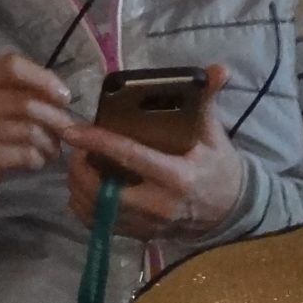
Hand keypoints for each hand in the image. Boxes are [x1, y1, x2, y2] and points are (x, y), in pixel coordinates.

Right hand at [0, 53, 74, 220]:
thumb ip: (26, 89)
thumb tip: (62, 96)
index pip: (12, 65)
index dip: (44, 79)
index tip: (64, 97)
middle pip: (26, 102)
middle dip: (55, 118)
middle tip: (66, 129)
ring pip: (28, 130)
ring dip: (49, 142)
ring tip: (51, 147)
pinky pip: (22, 153)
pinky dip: (37, 158)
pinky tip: (36, 160)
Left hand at [60, 64, 249, 242]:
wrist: (230, 212)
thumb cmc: (220, 169)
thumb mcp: (215, 137)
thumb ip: (207, 103)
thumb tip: (218, 68)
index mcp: (177, 176)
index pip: (130, 157)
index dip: (98, 142)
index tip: (73, 130)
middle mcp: (158, 204)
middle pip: (102, 191)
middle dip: (80, 169)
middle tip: (77, 148)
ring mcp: (146, 224)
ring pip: (95, 209)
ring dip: (78, 186)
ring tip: (78, 164)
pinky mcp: (138, 234)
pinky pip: (98, 223)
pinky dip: (84, 205)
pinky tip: (83, 188)